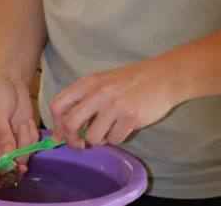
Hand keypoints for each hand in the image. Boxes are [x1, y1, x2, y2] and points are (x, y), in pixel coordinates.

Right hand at [0, 73, 39, 187]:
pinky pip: (31, 147)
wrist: (10, 78)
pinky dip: (32, 136)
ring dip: (25, 145)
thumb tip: (9, 155)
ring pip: (20, 160)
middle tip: (22, 163)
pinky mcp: (23, 137)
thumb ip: (2, 134)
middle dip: (13, 168)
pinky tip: (26, 121)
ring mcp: (9, 143)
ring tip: (23, 124)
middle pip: (2, 171)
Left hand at [49, 58, 178, 147]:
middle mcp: (99, 92)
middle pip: (70, 124)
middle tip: (80, 143)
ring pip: (93, 137)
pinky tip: (124, 127)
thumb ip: (83, 100)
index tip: (63, 134)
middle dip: (72, 139)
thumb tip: (63, 130)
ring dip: (99, 140)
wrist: (163, 76)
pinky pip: (115, 140)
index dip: (57, 125)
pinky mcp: (131, 116)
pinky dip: (117, 138)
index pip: (58, 105)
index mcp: (88, 82)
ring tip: (109, 130)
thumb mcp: (103, 82)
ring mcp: (115, 104)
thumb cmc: (131, 80)